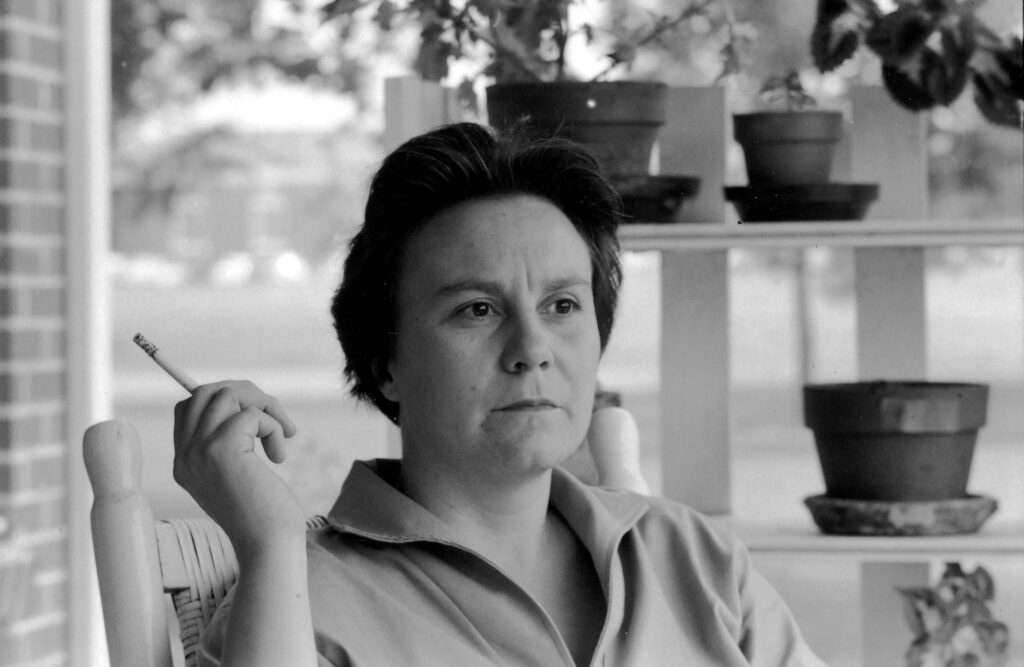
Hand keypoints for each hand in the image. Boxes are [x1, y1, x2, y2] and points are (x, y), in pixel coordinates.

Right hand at [173, 381, 306, 557]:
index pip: (189, 407)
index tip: (255, 415)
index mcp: (184, 462)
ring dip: (264, 407)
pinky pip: (251, 414)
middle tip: (274, 418)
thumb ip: (229, 443)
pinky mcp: (222, 450)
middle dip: (246, 395)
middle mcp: (184, 455)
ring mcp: (199, 451)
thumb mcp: (237, 475)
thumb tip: (250, 404)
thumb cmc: (263, 513)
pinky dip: (273, 427)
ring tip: (282, 435)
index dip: (224, 400)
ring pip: (226, 395)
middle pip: (205, 392)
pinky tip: (278, 455)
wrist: (267, 545)